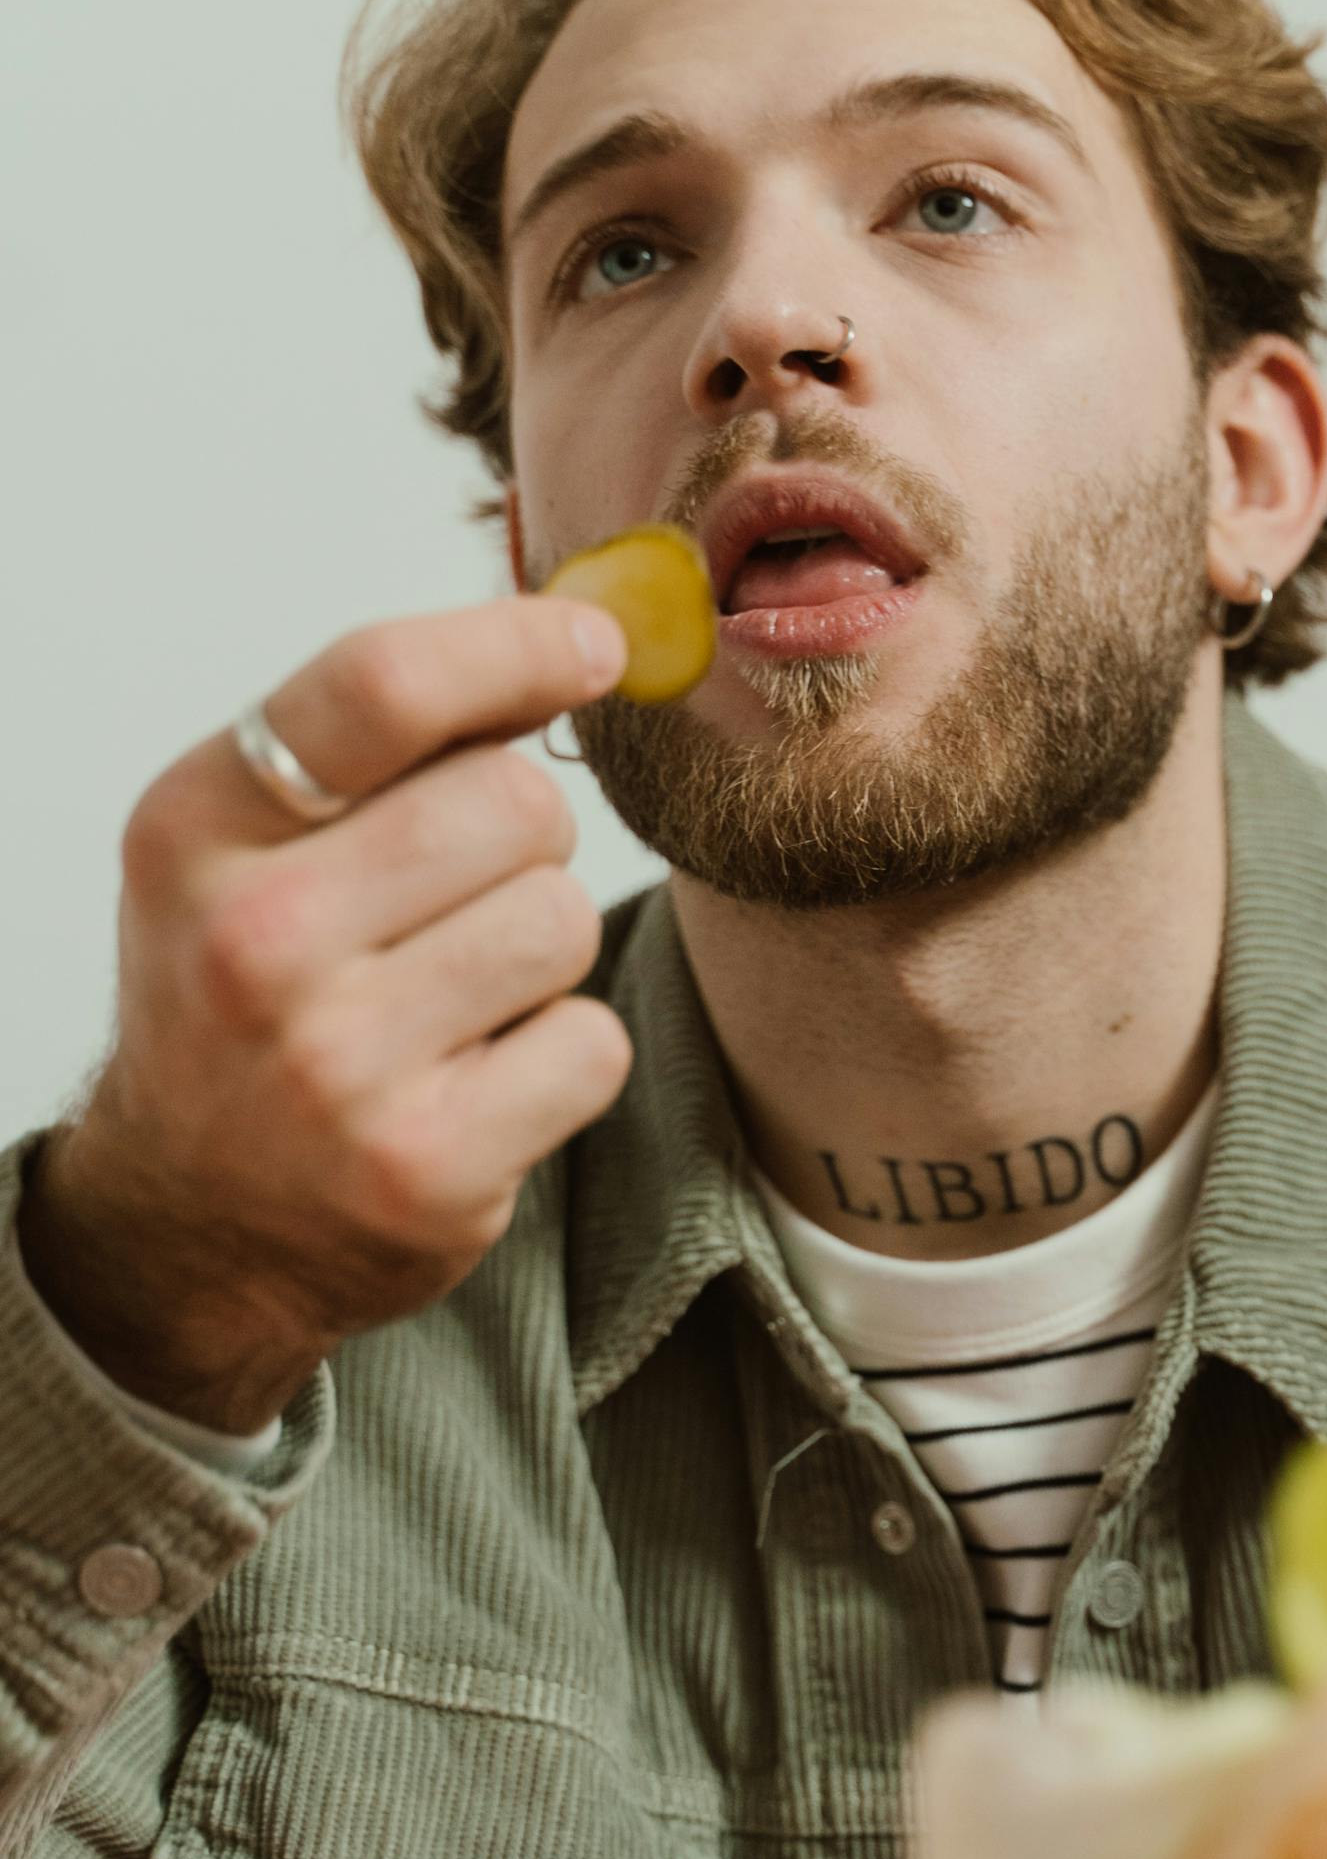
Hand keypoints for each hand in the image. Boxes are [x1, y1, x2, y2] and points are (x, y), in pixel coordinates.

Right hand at [20, 597, 633, 1433]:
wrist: (196, 1224)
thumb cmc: (251, 997)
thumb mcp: (251, 844)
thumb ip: (384, 739)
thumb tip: (574, 634)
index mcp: (197, 828)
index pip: (383, 683)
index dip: (519, 644)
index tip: (598, 644)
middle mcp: (251, 942)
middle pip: (514, 801)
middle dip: (521, 839)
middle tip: (454, 902)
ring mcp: (336, 1066)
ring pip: (562, 918)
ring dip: (540, 952)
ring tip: (451, 1001)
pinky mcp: (424, 1168)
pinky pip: (591, 1043)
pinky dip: (561, 1058)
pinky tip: (478, 1084)